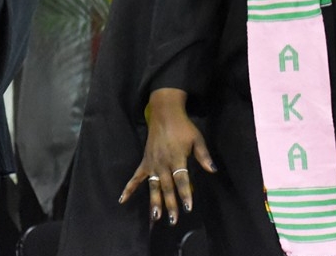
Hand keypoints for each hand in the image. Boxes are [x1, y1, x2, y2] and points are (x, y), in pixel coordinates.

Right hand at [119, 88, 216, 224]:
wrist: (165, 115)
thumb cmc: (184, 128)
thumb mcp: (197, 139)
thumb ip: (204, 156)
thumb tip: (213, 170)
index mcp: (177, 159)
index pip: (182, 180)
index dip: (185, 194)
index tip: (188, 208)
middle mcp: (163, 164)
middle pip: (167, 188)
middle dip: (171, 204)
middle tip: (173, 221)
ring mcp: (152, 164)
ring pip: (153, 187)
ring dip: (154, 202)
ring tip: (155, 217)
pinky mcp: (144, 162)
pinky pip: (135, 177)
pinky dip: (129, 188)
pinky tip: (122, 200)